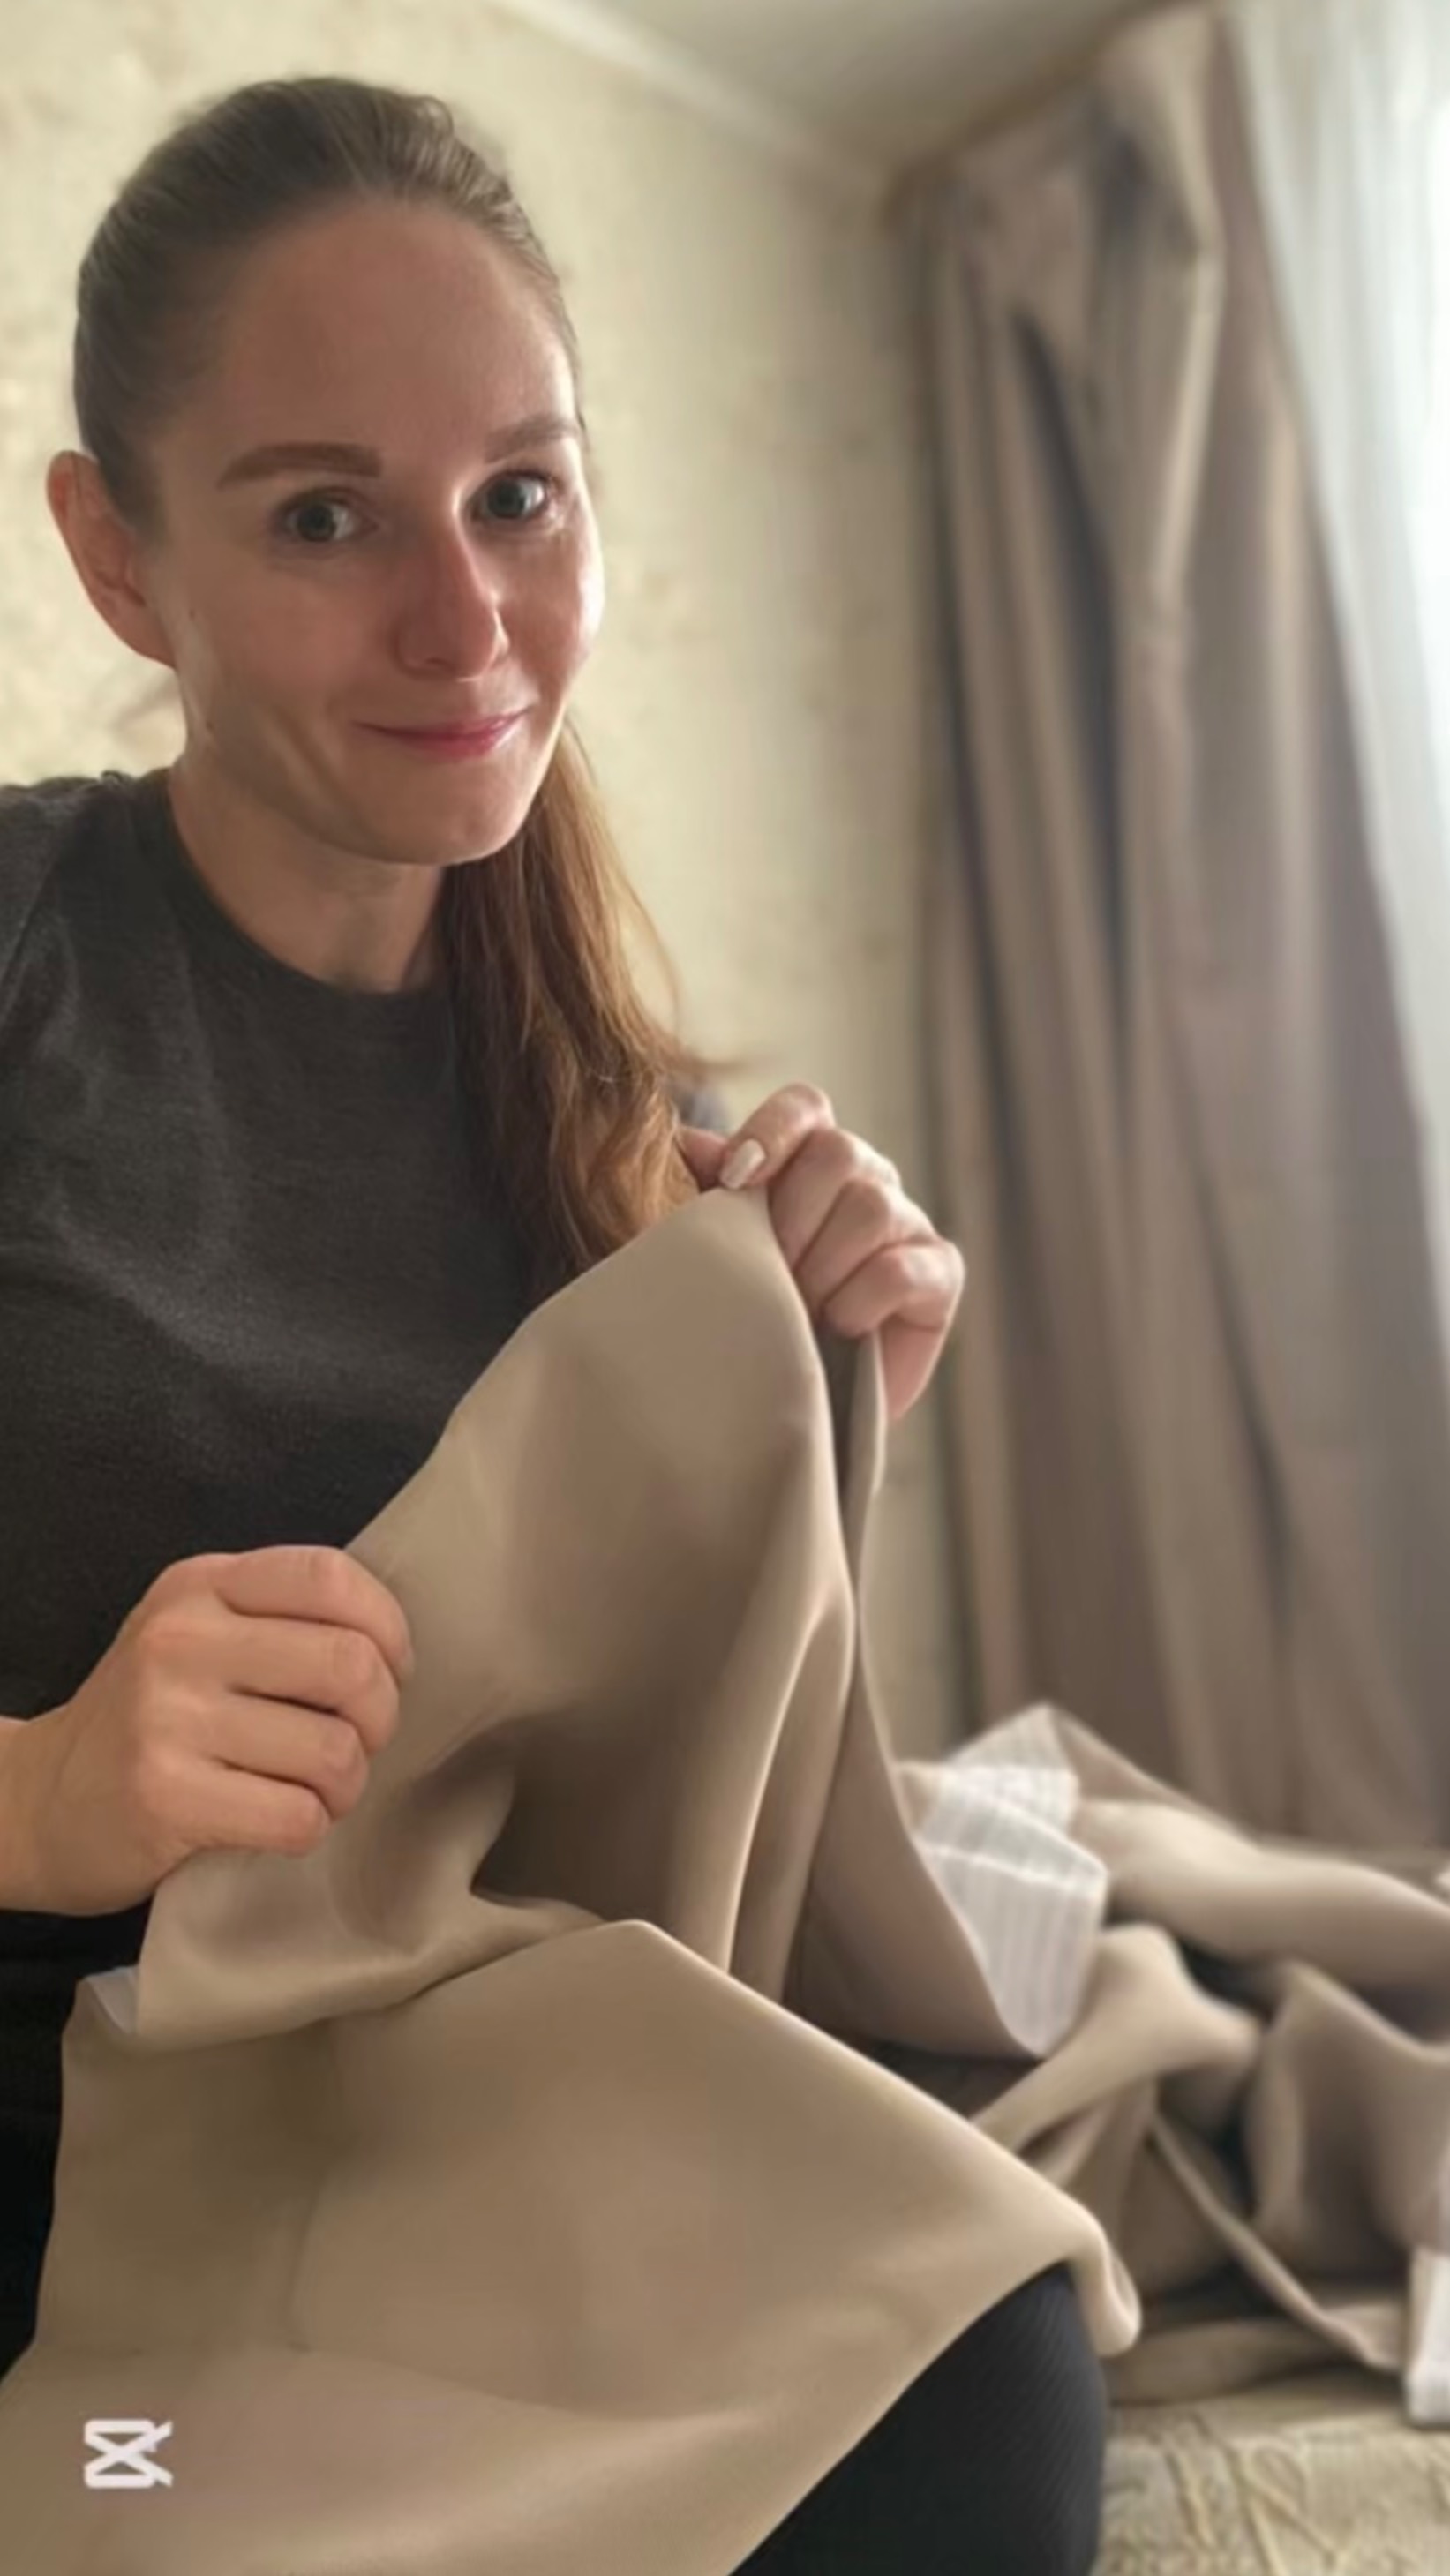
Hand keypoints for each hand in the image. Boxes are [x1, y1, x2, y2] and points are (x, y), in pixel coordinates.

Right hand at [7, 1546, 415, 1915]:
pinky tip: (282, 1822)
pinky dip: (310, 1828)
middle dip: (381, 1717)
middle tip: (356, 1743)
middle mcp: (181, 1639)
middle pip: (349, 1665)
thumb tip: (395, 1648)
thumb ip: (280, 1620)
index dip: (388, 1630)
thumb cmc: (148, 1718)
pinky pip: (295, 1816)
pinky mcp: (165, 1797)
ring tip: (316, 1790)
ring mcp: (167, 1718)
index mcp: (201, 1585)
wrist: (39, 1800)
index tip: (388, 1672)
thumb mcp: (197, 1635)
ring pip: (333, 1751)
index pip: (330, 1577)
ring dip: (346, 1785)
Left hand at [677, 1084, 965, 1425]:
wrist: (791, 1408)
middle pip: (839, 1152)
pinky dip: (859, 1300)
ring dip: (822, 1266)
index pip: (805, 1108)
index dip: (772, 1130)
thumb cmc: (751, 1321)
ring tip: (796, 1311)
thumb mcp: (720, 1255)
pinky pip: (901, 1267)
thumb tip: (687, 1139)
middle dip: (791, 1218)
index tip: (735, 1180)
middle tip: (765, 1275)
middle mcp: (868, 1180)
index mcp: (812, 1161)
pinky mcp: (941, 1275)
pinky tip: (838, 1328)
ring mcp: (909, 1224)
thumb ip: (712, 1193)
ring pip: (872, 1207)